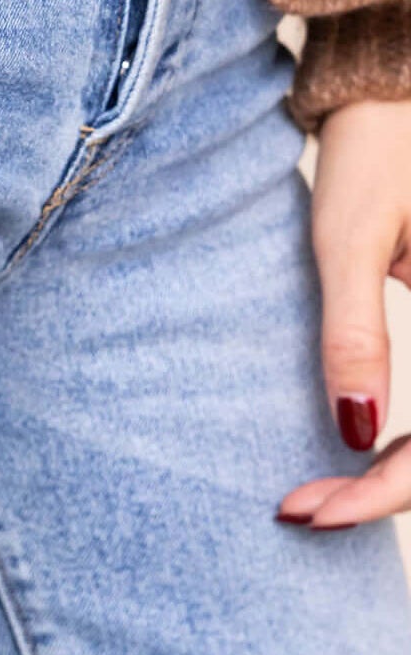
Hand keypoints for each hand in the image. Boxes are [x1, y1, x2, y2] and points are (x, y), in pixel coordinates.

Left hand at [280, 99, 410, 529]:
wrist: (402, 90)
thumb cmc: (380, 149)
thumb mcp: (354, 240)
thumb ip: (356, 333)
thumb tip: (357, 432)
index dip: (391, 490)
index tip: (313, 513)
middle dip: (390, 492)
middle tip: (304, 513)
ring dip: (402, 474)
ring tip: (320, 498)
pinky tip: (358, 460)